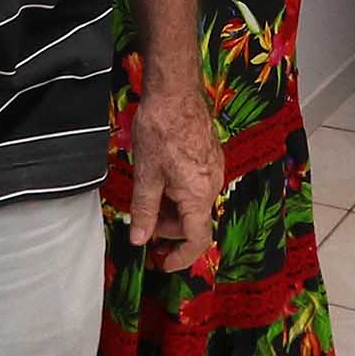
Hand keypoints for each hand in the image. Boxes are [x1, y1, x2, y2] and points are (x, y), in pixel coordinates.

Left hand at [127, 78, 222, 272]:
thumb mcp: (146, 176)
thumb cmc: (160, 130)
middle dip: (169, 228)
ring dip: (173, 208)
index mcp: (198, 195)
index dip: (181, 257)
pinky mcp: (211, 156)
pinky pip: (198, 185)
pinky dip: (180, 191)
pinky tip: (161, 176)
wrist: (175, 91)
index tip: (164, 264)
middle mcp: (213, 185)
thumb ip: (144, 212)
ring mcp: (215, 169)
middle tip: (143, 220)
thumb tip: (140, 240)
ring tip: (149, 194)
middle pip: (194, 221)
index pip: (197, 240)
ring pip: (195, 202)